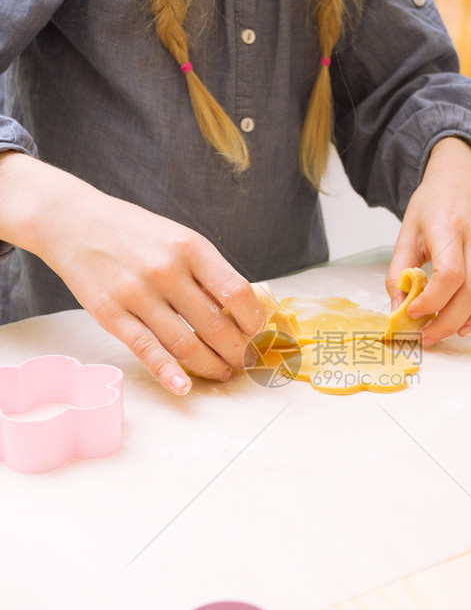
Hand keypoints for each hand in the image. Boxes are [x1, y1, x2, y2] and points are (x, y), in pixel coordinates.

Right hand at [0, 154, 263, 393]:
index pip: (238, 294)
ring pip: (186, 345)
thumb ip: (208, 272)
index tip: (258, 334)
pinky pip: (147, 351)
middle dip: (238, 352)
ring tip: (222, 373)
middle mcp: (166, 270)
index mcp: (190, 248)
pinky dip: (169, 374)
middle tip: (245, 363)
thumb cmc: (134, 233)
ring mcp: (137, 294)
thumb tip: (244, 313)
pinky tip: (184, 388)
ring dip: (211, 366)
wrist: (73, 221)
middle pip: (217, 326)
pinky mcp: (111, 315)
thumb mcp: (179, 239)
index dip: (254, 322)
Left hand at [386, 137, 470, 344]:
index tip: (414, 313)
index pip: (449, 276)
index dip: (432, 302)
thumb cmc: (432, 203)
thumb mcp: (406, 232)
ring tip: (462, 330)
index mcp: (448, 228)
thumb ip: (399, 270)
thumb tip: (398, 306)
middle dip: (449, 322)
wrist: (458, 174)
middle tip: (430, 334)